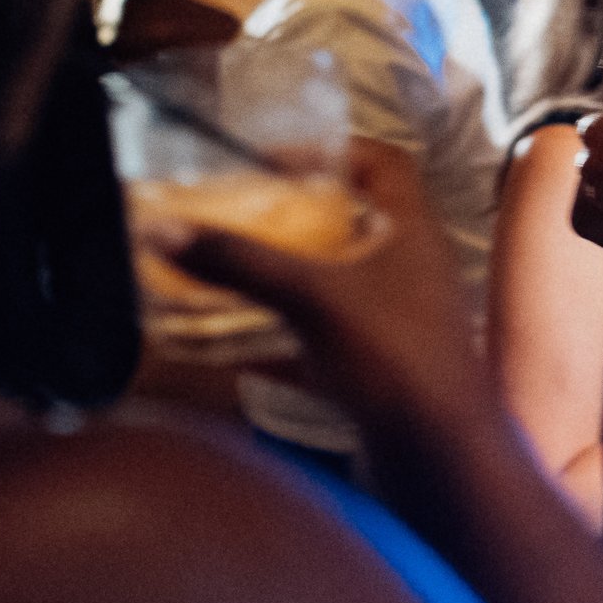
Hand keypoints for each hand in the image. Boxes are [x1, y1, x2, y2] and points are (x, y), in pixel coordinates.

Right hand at [161, 142, 492, 432]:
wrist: (441, 452)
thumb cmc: (395, 358)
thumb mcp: (312, 297)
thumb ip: (239, 262)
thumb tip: (161, 229)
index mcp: (415, 231)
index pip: (384, 163)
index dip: (331, 149)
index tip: (272, 159)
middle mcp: (414, 267)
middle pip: (355, 219)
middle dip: (296, 214)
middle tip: (238, 215)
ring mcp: (401, 316)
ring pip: (340, 276)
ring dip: (288, 270)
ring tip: (228, 269)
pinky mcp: (383, 361)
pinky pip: (329, 329)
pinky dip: (287, 327)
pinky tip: (239, 339)